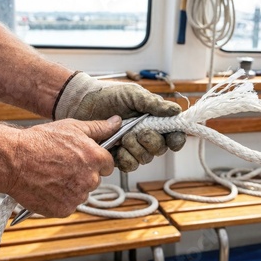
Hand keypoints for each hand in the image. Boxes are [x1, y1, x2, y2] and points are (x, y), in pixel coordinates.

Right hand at [6, 116, 121, 216]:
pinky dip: (59, 199)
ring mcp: (77, 197)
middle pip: (94, 180)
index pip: (108, 164)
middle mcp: (91, 180)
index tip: (81, 158)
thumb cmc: (40, 141)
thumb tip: (117, 122)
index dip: (95, 160)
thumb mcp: (72, 127)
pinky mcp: (64, 210)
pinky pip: (67, 205)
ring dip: (70, 187)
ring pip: (80, 193)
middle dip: (83, 174)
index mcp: (96, 159)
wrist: (13, 160)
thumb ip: (98, 127)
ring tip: (51, 175)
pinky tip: (46, 187)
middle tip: (61, 165)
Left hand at [54, 72, 185, 171]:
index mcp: (153, 121)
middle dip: (151, 142)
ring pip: (145, 159)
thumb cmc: (109, 96)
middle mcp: (145, 136)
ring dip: (136, 149)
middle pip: (160, 149)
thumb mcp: (133, 95)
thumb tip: (176, 110)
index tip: (173, 139)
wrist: (84, 104)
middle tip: (139, 131)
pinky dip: (125, 158)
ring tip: (123, 137)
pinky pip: (129, 165)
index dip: (176, 139)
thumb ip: (153, 104)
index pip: (173, 135)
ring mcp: (132, 148)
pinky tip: (117, 148)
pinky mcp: (118, 157)